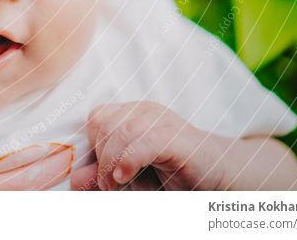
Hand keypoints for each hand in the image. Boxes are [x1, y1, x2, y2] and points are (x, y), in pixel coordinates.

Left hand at [71, 101, 228, 190]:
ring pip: (120, 132)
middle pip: (103, 123)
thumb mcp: (130, 178)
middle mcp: (145, 111)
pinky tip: (123, 176)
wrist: (222, 180)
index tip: (100, 173)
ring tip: (118, 185)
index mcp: (131, 114)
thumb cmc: (173, 177)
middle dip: (100, 157)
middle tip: (111, 184)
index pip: (96, 118)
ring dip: (111, 164)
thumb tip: (74, 178)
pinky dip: (128, 160)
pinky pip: (144, 141)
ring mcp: (163, 121)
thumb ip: (102, 176)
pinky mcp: (178, 138)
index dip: (92, 146)